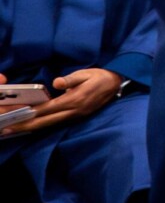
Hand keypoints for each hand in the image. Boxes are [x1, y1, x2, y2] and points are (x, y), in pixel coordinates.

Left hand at [1, 68, 117, 136]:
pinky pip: (54, 123)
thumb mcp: (86, 73)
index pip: (47, 108)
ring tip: (13, 129)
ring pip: (48, 125)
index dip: (30, 112)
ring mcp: (75, 116)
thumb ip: (71, 79)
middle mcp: (73, 111)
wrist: (116, 84)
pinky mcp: (75, 117)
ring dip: (30, 128)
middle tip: (6, 128)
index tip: (14, 115)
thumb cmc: (99, 76)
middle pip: (45, 121)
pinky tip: (30, 126)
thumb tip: (56, 82)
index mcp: (75, 100)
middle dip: (24, 125)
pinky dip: (40, 126)